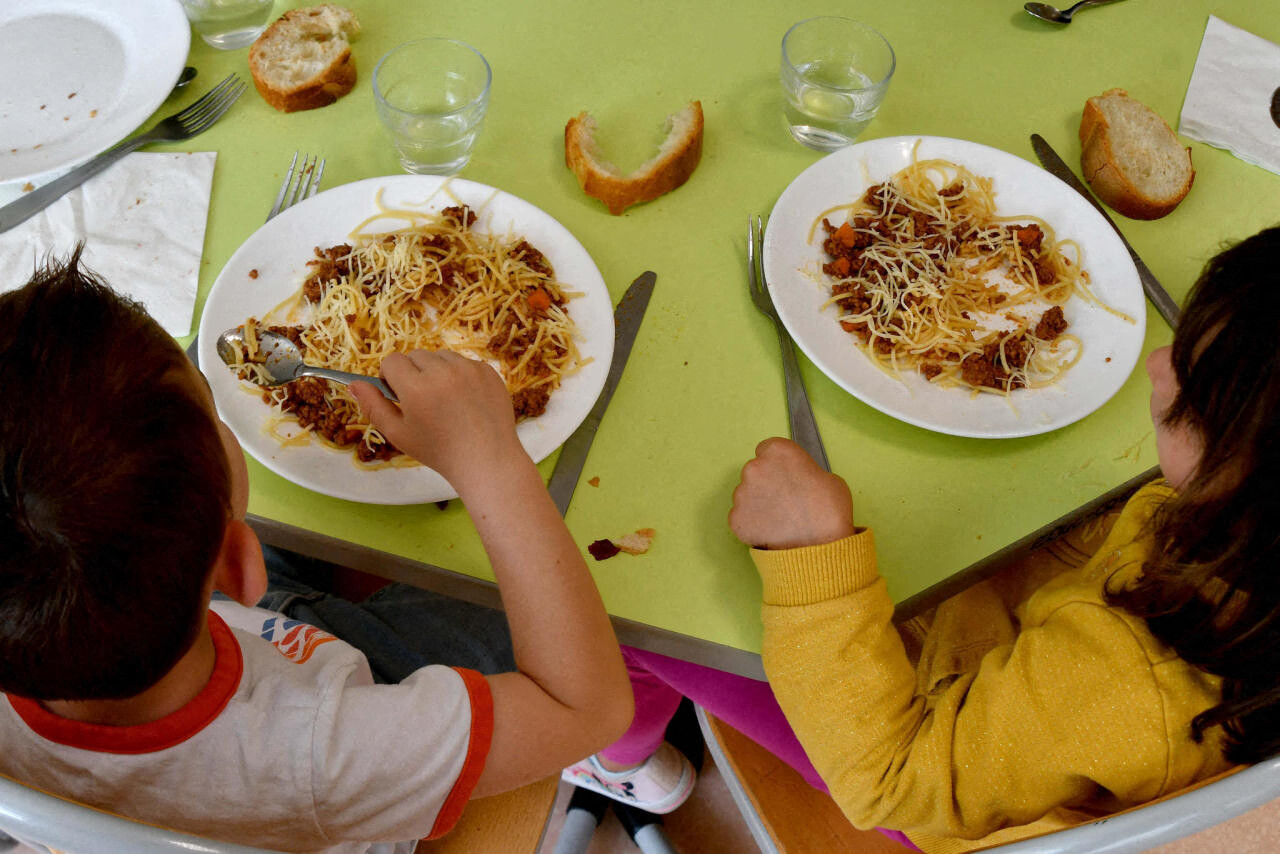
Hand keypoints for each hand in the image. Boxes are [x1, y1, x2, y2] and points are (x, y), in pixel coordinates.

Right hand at [350, 351, 522, 487]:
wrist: (486, 460)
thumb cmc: (439, 451)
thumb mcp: (398, 434)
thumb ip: (373, 406)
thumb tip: (354, 384)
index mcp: (416, 387)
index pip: (392, 361)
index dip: (391, 377)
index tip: (399, 395)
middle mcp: (443, 371)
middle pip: (416, 356)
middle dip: (413, 373)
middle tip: (423, 401)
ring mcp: (469, 369)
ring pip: (441, 356)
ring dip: (437, 371)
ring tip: (445, 400)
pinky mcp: (488, 371)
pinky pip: (465, 363)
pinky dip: (461, 376)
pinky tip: (465, 401)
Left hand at [729, 437, 855, 548]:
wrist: (820, 545)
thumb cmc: (828, 510)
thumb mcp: (827, 477)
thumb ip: (804, 471)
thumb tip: (798, 479)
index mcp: (778, 451)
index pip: (767, 449)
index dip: (776, 464)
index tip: (782, 475)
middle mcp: (755, 467)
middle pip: (755, 472)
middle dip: (766, 483)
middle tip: (784, 500)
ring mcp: (742, 493)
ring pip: (746, 494)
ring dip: (758, 503)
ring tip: (780, 518)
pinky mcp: (736, 518)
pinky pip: (742, 517)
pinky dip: (753, 524)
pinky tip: (771, 530)